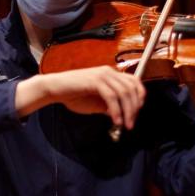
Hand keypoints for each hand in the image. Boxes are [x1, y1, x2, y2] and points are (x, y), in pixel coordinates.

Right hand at [15, 66, 145, 128]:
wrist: (54, 89)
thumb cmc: (73, 95)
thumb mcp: (96, 103)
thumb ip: (109, 106)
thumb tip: (122, 115)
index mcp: (110, 74)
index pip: (134, 81)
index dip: (139, 96)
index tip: (137, 111)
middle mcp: (109, 71)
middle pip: (132, 88)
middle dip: (134, 107)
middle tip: (131, 123)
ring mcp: (102, 75)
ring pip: (124, 93)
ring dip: (127, 111)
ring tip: (125, 124)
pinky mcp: (95, 81)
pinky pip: (111, 97)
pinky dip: (116, 110)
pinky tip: (115, 120)